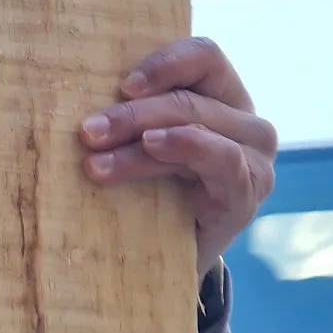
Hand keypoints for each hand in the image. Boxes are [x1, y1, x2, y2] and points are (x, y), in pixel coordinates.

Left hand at [78, 36, 276, 279]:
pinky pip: (221, 159)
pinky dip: (185, 146)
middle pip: (190, 97)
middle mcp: (246, 122)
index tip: (120, 85)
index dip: (163, 63)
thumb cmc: (147, 203)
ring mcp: (253, 158)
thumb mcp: (139, 153)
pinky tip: (152, 147)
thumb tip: (79, 101)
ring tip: (96, 160)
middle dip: (131, 114)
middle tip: (87, 131)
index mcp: (222, 98)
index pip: (203, 58)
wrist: (165, 274)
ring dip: (140, 138)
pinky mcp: (248, 193)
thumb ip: (131, 122)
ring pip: (196, 125)